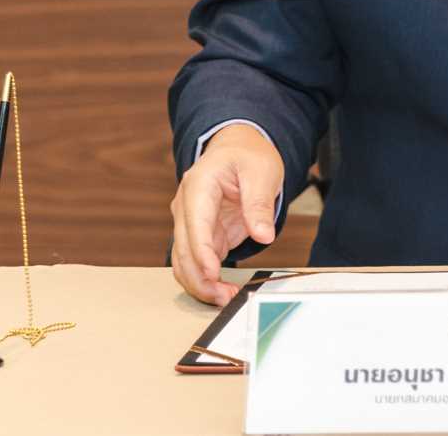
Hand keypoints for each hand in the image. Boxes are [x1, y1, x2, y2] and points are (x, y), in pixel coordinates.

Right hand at [170, 124, 284, 305]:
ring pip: (184, 261)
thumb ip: (259, 203)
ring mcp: (189, 222)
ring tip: (225, 298)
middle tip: (225, 296)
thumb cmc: (248, 156)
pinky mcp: (199, 235)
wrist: (238, 149)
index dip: (201, 251)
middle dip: (201, 277)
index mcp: (199, 185)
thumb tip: (263, 235)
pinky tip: (221, 292)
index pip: (195, 223)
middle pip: (184, 249)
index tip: (212, 273)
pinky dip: (204, 280)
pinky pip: (195, 262)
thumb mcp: (262, 172)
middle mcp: (186, 206)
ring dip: (200, 283)